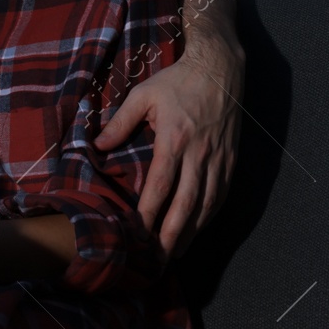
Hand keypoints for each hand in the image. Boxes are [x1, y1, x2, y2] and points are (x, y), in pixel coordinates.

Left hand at [95, 40, 242, 257]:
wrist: (221, 68)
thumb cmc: (177, 81)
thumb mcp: (143, 95)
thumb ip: (120, 122)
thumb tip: (97, 146)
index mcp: (175, 139)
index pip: (161, 185)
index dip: (150, 212)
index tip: (138, 233)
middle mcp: (199, 153)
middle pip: (186, 203)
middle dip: (172, 234)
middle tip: (160, 259)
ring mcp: (218, 158)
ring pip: (206, 203)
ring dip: (192, 231)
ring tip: (177, 252)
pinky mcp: (231, 159)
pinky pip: (221, 193)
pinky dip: (210, 215)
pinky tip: (199, 227)